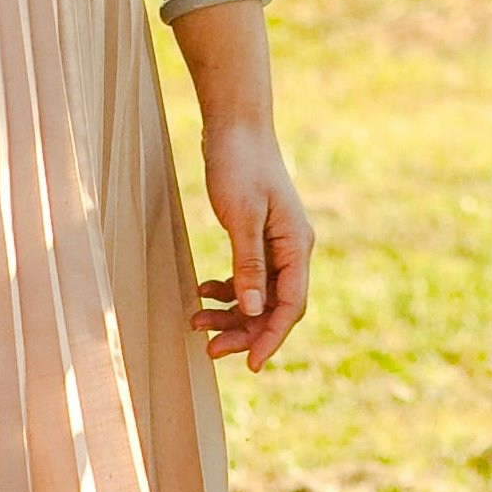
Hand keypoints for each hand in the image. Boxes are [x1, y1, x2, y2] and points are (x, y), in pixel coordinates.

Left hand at [196, 116, 313, 364]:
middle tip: (209, 349)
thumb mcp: (242, 216)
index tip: (249, 364)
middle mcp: (292, 249)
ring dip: (230, 314)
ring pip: (259, 296)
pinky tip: (202, 293)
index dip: (272, 337)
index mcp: (296, 244)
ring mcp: (276, 244)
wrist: (235, 127)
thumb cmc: (240, 165)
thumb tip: (255, 310)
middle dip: (244, 331)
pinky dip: (226, 291)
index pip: (292, 305)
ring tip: (195, 323)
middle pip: (275, 306)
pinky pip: (248, 278)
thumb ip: (249, 264)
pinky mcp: (257, 238)